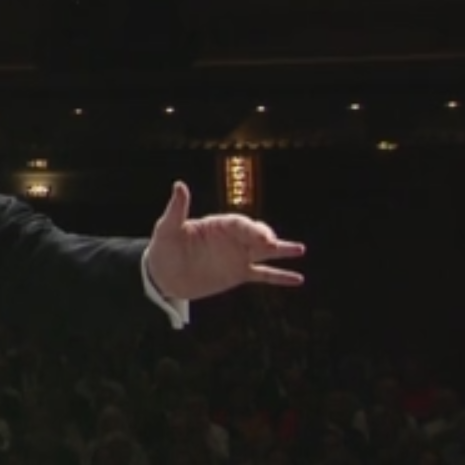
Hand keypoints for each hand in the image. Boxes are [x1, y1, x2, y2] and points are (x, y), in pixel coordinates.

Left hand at [144, 182, 304, 301]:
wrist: (164, 275)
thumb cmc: (164, 247)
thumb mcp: (168, 228)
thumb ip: (177, 209)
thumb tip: (179, 185)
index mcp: (218, 225)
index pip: (240, 224)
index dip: (252, 229)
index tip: (263, 238)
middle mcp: (232, 239)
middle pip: (255, 235)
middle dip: (267, 238)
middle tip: (275, 244)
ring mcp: (237, 256)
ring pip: (265, 252)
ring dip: (282, 251)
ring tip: (300, 250)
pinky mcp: (239, 274)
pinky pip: (263, 275)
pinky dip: (280, 277)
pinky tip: (298, 279)